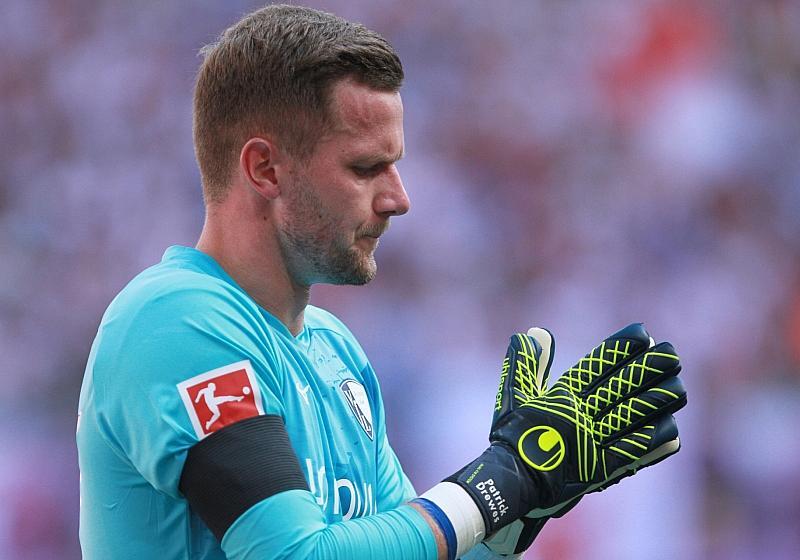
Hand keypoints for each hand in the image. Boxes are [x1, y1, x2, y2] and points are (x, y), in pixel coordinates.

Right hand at [484, 323, 685, 554]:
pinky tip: (672, 428)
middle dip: (648, 369)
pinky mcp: (599, 470)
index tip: (642, 334)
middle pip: (620, 388)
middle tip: (672, 353)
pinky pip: (630, 452)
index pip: (596, 367)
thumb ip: (527, 363)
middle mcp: (579, 415)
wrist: (508, 481)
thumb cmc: (510, 437)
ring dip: (657, 401)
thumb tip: (537, 330)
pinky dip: (651, 440)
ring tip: (680, 387)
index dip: (620, 349)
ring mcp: (591, 442)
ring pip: (631, 416)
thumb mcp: (513, 395)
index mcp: (561, 396)